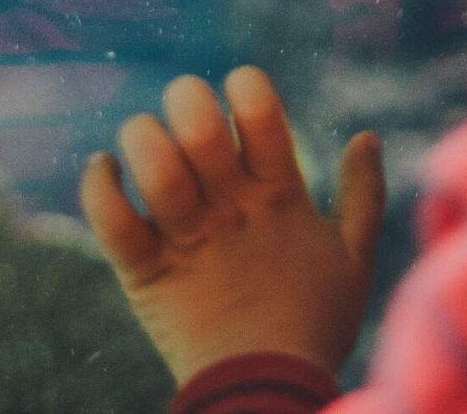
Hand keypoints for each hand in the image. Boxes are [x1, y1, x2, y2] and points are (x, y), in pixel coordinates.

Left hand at [81, 67, 383, 383]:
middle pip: (198, 122)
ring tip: (141, 142)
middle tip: (184, 116)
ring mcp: (187, 239)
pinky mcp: (146, 274)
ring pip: (151, 160)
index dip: (245, 84)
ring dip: (140, 137)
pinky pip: (110, 217)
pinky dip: (98, 184)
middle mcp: (230, 207)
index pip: (260, 108)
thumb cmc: (314, 329)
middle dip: (185, 101)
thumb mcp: (353, 260)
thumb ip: (363, 195)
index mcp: (280, 195)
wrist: (267, 396)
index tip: (238, 93)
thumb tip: (368, 137)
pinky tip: (103, 169)